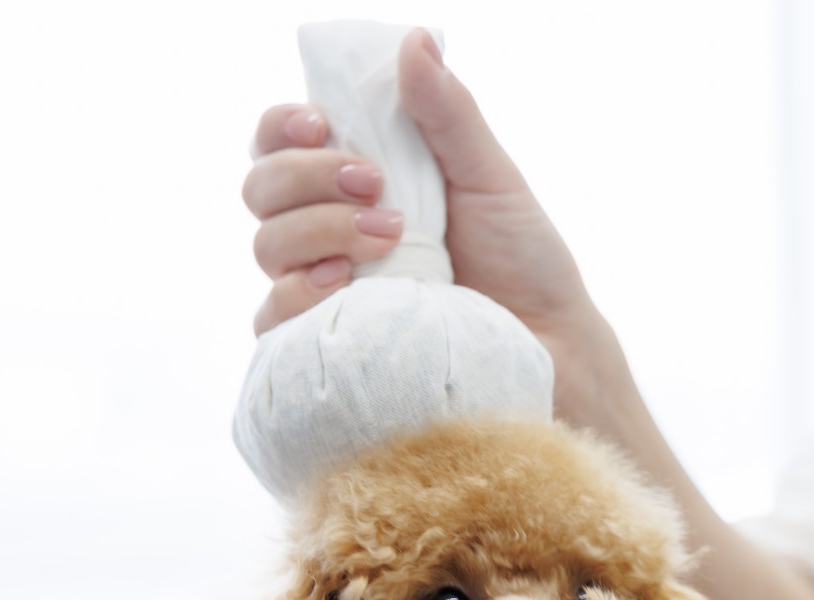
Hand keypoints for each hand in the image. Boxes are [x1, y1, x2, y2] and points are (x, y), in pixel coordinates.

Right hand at [243, 29, 593, 348]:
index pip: (281, 141)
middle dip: (309, 176)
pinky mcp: (330, 343)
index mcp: (358, 178)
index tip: (321, 125)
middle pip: (263, 187)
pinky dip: (299, 295)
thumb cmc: (523, 261)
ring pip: (268, 246)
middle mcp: (330, 228)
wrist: (550, 342)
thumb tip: (414, 41)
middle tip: (375, 185)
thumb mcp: (491, 177)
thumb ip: (447, 115)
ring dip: (319, 230)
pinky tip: (346, 287)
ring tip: (389, 239)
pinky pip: (274, 317)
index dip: (282, 127)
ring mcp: (327, 287)